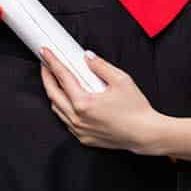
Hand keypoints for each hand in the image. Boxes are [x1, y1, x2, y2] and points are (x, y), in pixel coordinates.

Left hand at [40, 47, 164, 155]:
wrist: (146, 134)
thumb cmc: (136, 109)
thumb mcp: (121, 80)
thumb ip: (101, 66)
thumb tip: (87, 56)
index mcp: (84, 103)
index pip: (62, 77)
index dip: (52, 62)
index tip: (45, 53)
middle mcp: (78, 118)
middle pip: (52, 94)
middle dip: (46, 76)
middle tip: (46, 64)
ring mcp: (79, 130)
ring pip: (57, 109)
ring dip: (53, 93)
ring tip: (54, 79)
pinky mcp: (84, 138)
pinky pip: (66, 121)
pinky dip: (62, 108)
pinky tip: (67, 99)